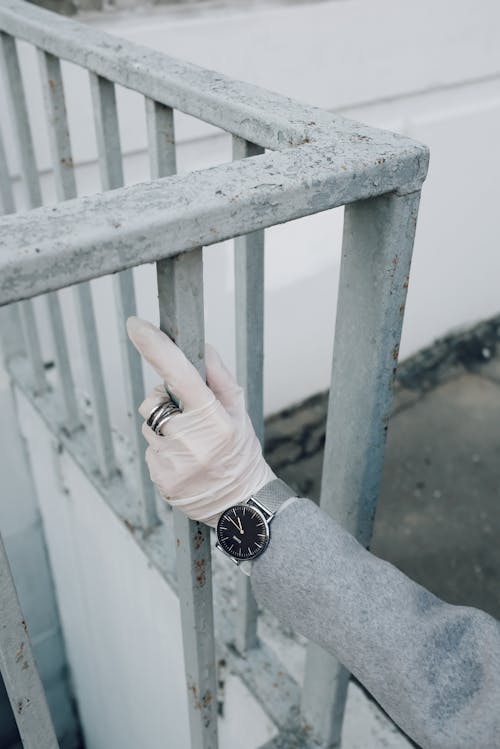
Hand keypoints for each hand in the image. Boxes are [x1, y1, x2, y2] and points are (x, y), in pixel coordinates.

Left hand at [126, 316, 275, 527]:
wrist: (240, 506)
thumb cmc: (240, 454)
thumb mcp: (239, 413)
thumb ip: (220, 378)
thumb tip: (202, 347)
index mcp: (214, 418)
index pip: (180, 374)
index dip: (156, 347)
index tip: (137, 325)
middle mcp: (191, 439)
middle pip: (154, 401)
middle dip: (166, 402)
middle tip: (190, 418)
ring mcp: (173, 461)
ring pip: (149, 426)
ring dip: (164, 429)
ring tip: (191, 445)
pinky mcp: (160, 477)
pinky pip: (150, 450)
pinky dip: (163, 451)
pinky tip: (184, 461)